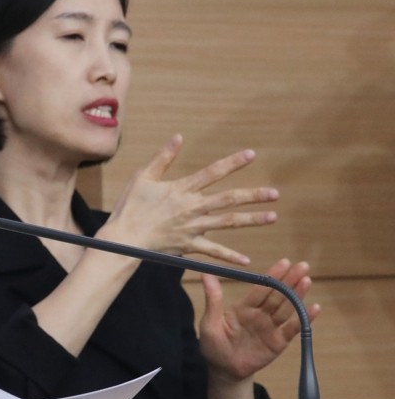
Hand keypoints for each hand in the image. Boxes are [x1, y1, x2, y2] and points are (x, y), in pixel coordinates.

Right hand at [100, 134, 279, 264]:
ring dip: (251, 220)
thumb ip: (163, 158)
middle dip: (253, 196)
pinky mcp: (189, 245)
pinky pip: (213, 252)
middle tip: (275, 194)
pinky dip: (229, 257)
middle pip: (228, 200)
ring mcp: (192, 228)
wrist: (123, 239)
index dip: (232, 162)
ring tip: (272, 216)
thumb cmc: (130, 206)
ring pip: (227, 223)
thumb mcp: (143, 177)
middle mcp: (191, 208)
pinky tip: (247, 261)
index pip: (212, 172)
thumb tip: (178, 137)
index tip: (251, 154)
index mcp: (181, 189)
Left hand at [198, 258, 321, 383]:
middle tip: (303, 265)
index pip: (261, 288)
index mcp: (244, 307)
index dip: (273, 275)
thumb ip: (213, 299)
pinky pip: (293, 329)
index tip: (285, 262)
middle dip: (290, 280)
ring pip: (287, 308)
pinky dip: (304, 319)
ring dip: (297, 295)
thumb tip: (207, 274)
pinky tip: (314, 308)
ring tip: (307, 281)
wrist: (223, 371)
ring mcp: (270, 328)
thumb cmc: (214, 345)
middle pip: (278, 295)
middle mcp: (260, 314)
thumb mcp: (210, 322)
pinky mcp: (278, 342)